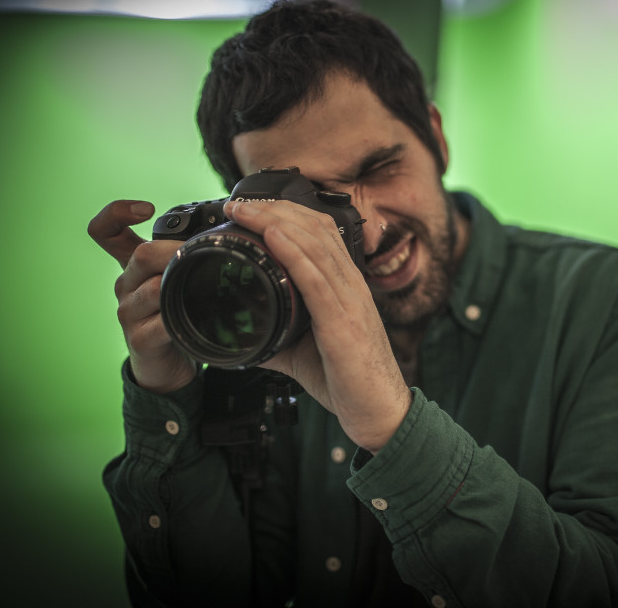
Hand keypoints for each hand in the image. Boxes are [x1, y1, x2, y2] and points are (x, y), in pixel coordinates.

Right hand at [89, 200, 197, 393]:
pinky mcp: (139, 339)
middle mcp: (126, 284)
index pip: (105, 232)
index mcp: (133, 265)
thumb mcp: (179, 278)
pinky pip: (159, 325)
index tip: (146, 209)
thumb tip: (229, 228)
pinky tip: (193, 322)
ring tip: (202, 289)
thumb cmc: (175, 314)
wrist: (166, 363)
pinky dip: (178, 322)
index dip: (116, 213)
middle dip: (173, 251)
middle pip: (140, 255)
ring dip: (180, 286)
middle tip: (201, 255)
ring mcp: (129, 312)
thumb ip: (190, 254)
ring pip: (151, 289)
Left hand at [224, 199, 410, 452]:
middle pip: (315, 228)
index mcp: (345, 286)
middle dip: (274, 209)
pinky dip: (294, 253)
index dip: (287, 212)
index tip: (251, 207)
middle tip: (237, 203)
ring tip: (244, 211)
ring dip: (275, 222)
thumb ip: (276, 335)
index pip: (320, 232)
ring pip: (315, 245)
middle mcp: (351, 285)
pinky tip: (273, 236)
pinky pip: (317, 279)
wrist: (379, 413)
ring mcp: (350, 301)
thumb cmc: (349, 381)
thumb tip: (240, 332)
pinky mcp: (343, 322)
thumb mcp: (304, 351)